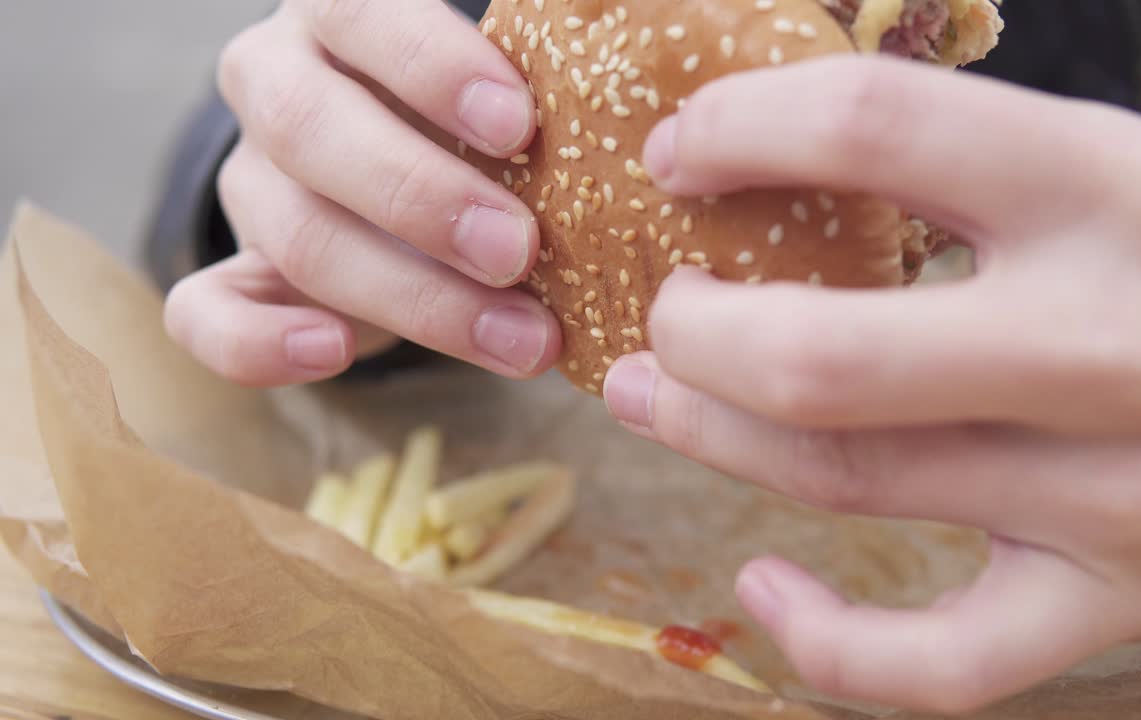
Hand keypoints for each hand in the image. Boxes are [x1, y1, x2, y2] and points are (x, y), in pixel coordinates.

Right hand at [164, 0, 559, 385]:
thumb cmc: (480, 117)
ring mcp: (251, 183)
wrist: (411, 173)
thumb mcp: (505, 84)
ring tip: (519, 340)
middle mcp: (277, 84)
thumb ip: (540, 85)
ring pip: (292, 232)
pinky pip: (204, 312)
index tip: (519, 126)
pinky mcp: (236, 272)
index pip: (360, 12)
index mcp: (340, 13)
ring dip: (408, 296)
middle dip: (422, 199)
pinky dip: (258, 341)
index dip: (431, 68)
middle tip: (520, 253)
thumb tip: (639, 90)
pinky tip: (334, 353)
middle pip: (312, 131)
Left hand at [603, 55, 1140, 713]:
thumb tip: (785, 151)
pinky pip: (937, 665)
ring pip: (847, 482)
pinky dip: (823, 641)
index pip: (872, 129)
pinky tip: (765, 584)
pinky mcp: (1115, 607)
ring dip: (709, 437)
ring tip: (655, 395)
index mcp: (1113, 193)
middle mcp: (1112, 346)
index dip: (737, 131)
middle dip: (694, 330)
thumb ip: (976, 166)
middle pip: (823, 354)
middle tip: (663, 310)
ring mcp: (1115, 497)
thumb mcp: (1133, 174)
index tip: (681, 154)